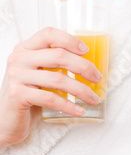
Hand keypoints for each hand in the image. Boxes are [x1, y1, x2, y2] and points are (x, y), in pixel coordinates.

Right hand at [0, 27, 103, 144]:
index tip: (86, 51)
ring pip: (58, 79)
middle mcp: (19, 59)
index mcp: (24, 49)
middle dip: (84, 67)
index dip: (70, 40)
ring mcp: (16, 76)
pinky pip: (50, 98)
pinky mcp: (17, 95)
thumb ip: (52, 63)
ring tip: (93, 98)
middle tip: (97, 78)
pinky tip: (79, 110)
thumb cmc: (26, 95)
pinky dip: (68, 105)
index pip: (48, 34)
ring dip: (81, 90)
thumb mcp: (36, 73)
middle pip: (59, 56)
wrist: (3, 120)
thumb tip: (87, 62)